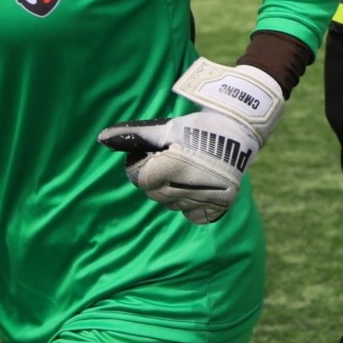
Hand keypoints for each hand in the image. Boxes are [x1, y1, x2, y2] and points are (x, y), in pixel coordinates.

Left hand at [98, 58, 283, 223]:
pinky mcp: (222, 204)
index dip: (142, 166)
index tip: (154, 155)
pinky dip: (192, 205)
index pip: (140, 180)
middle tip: (173, 162)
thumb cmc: (198, 126)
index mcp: (173, 166)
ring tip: (188, 172)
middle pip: (155, 195)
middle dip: (157, 180)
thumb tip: (102, 139)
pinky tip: (197, 188)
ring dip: (174, 192)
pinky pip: (194, 215)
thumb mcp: (166, 128)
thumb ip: (135, 136)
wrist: (239, 129)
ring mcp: (208, 197)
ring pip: (173, 205)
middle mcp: (191, 185)